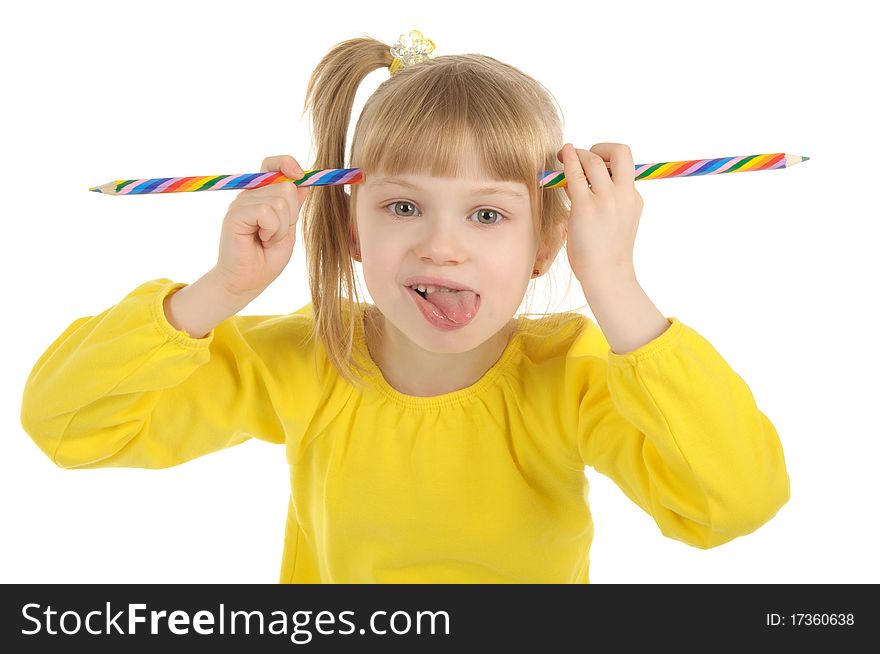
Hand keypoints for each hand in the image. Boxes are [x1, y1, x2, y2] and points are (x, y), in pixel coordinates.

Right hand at [213, 155, 310, 297]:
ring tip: (267, 240)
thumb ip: (294, 207)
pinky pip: (266, 212)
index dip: (287, 163)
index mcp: (262, 195)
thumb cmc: (266, 259)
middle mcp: (250, 195)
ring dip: (281, 227)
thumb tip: (304, 183)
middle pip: (286, 187)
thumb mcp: (288, 230)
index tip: (300, 174)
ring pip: (279, 201)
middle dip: (291, 215)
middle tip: (276, 234)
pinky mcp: (235, 215)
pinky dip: (272, 230)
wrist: (246, 282)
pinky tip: (262, 240)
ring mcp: (241, 203)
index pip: (273, 164)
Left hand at [556, 142, 643, 283]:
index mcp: (634, 198)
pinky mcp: (586, 207)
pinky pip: (575, 175)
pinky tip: (562, 156)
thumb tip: (579, 181)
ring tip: (565, 158)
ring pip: (594, 160)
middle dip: (600, 147)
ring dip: (578, 154)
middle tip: (583, 156)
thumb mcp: (614, 222)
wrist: (607, 275)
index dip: (609, 157)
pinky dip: (568, 160)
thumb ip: (604, 201)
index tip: (594, 163)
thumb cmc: (605, 253)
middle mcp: (624, 194)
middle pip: (620, 152)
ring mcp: (606, 200)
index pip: (625, 165)